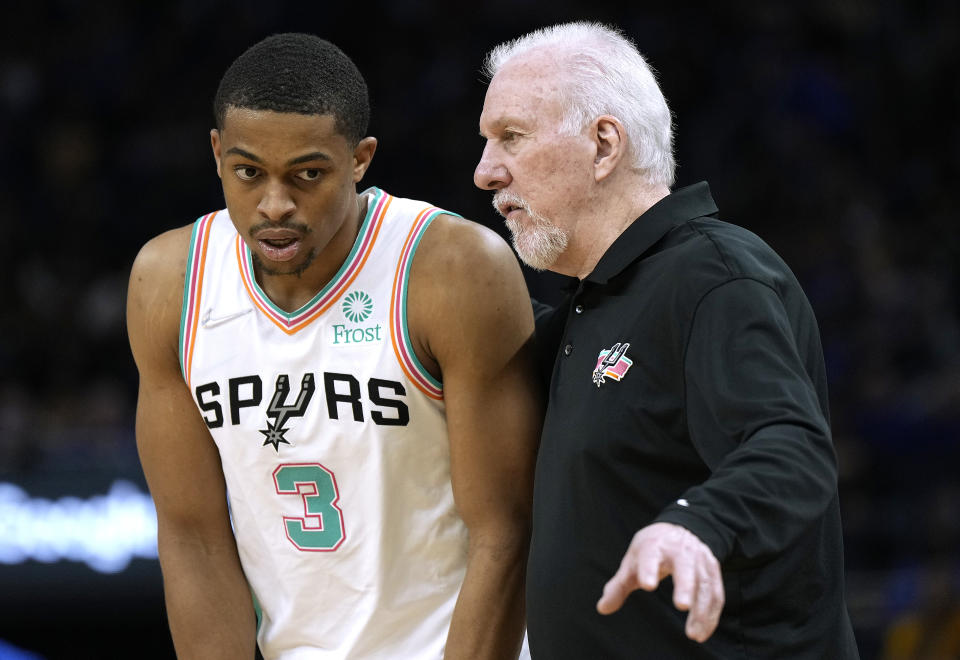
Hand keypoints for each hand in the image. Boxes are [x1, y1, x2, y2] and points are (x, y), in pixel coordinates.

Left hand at [596, 522, 723, 642]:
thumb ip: (619, 586)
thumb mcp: (632, 561)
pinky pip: (715, 593)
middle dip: (684, 585)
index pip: (650, 556)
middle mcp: (680, 550)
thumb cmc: (651, 550)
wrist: (679, 529)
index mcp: (654, 546)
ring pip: (704, 584)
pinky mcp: (712, 569)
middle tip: (681, 605)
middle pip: (684, 567)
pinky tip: (702, 632)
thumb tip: (602, 608)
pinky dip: (711, 614)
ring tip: (693, 635)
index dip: (648, 570)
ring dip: (701, 610)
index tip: (647, 585)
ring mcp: (699, 559)